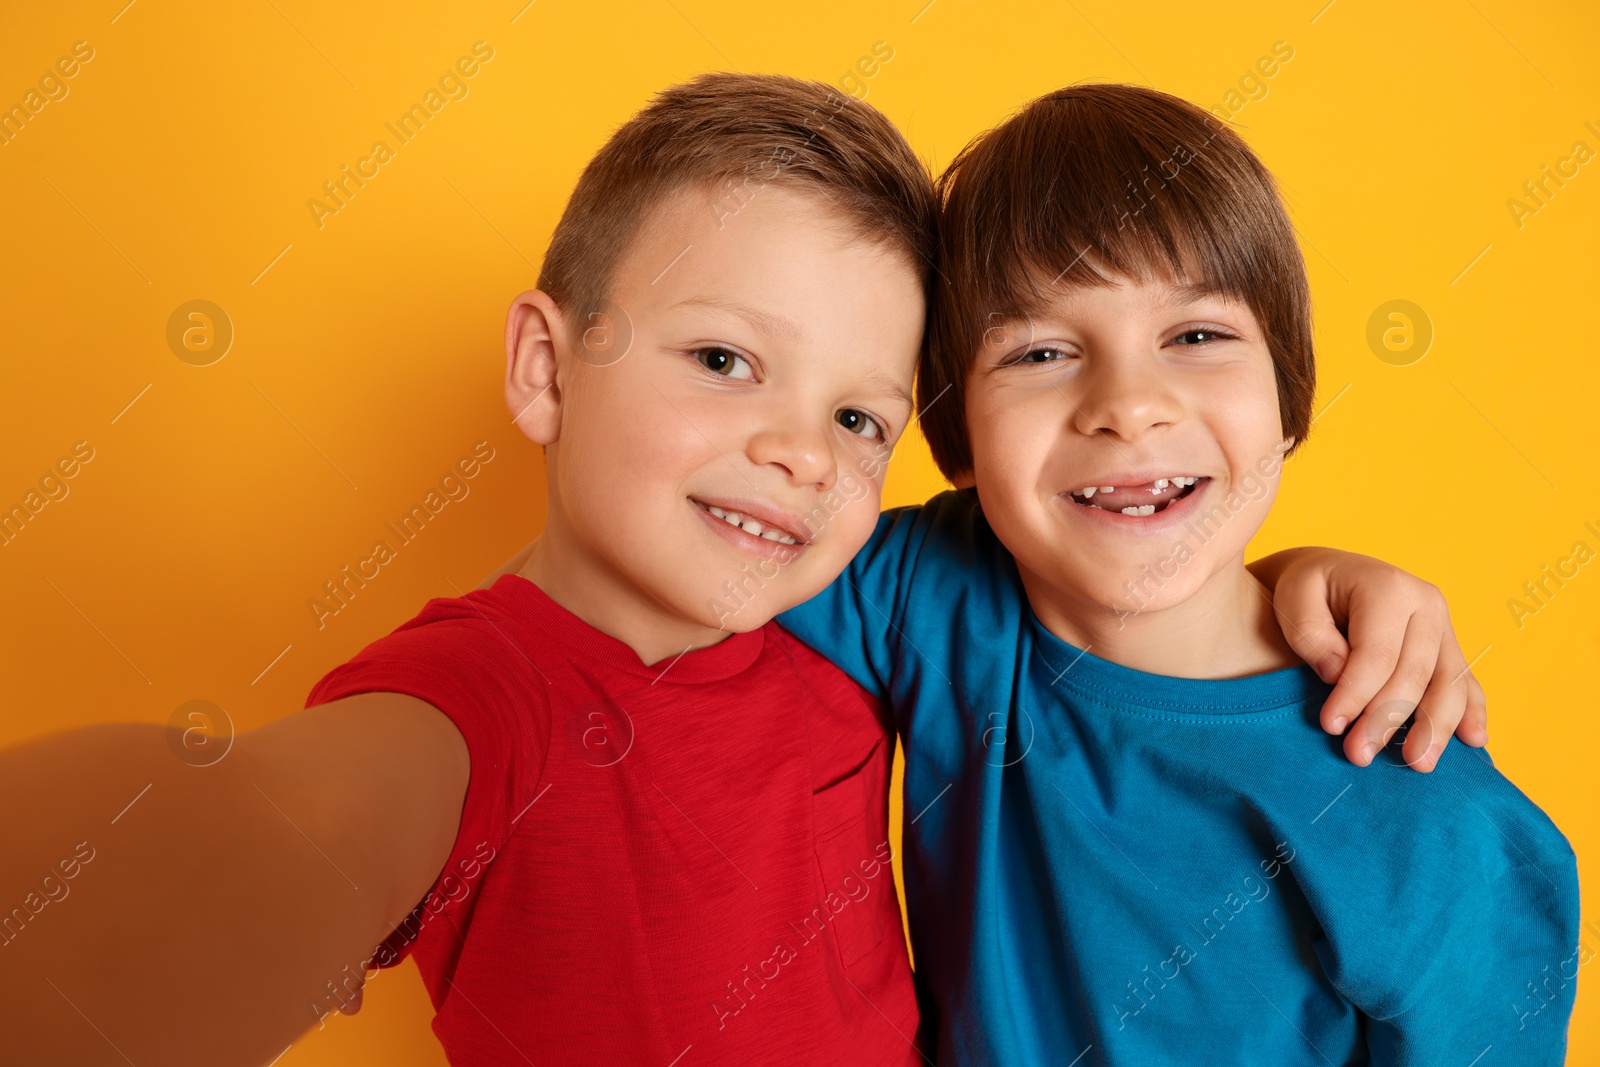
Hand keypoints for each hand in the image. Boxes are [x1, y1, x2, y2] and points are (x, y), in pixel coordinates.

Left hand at [1248, 547, 1487, 771]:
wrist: (1333, 574)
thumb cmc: (1310, 590)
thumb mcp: (1294, 599)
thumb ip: (1311, 636)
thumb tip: (1337, 675)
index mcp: (1388, 588)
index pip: (1376, 654)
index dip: (1355, 694)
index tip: (1331, 726)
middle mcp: (1426, 604)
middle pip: (1415, 673)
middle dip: (1388, 720)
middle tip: (1359, 755)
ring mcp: (1444, 625)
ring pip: (1450, 683)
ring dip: (1436, 727)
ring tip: (1418, 763)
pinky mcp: (1450, 645)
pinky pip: (1467, 682)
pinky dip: (1472, 711)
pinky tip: (1473, 740)